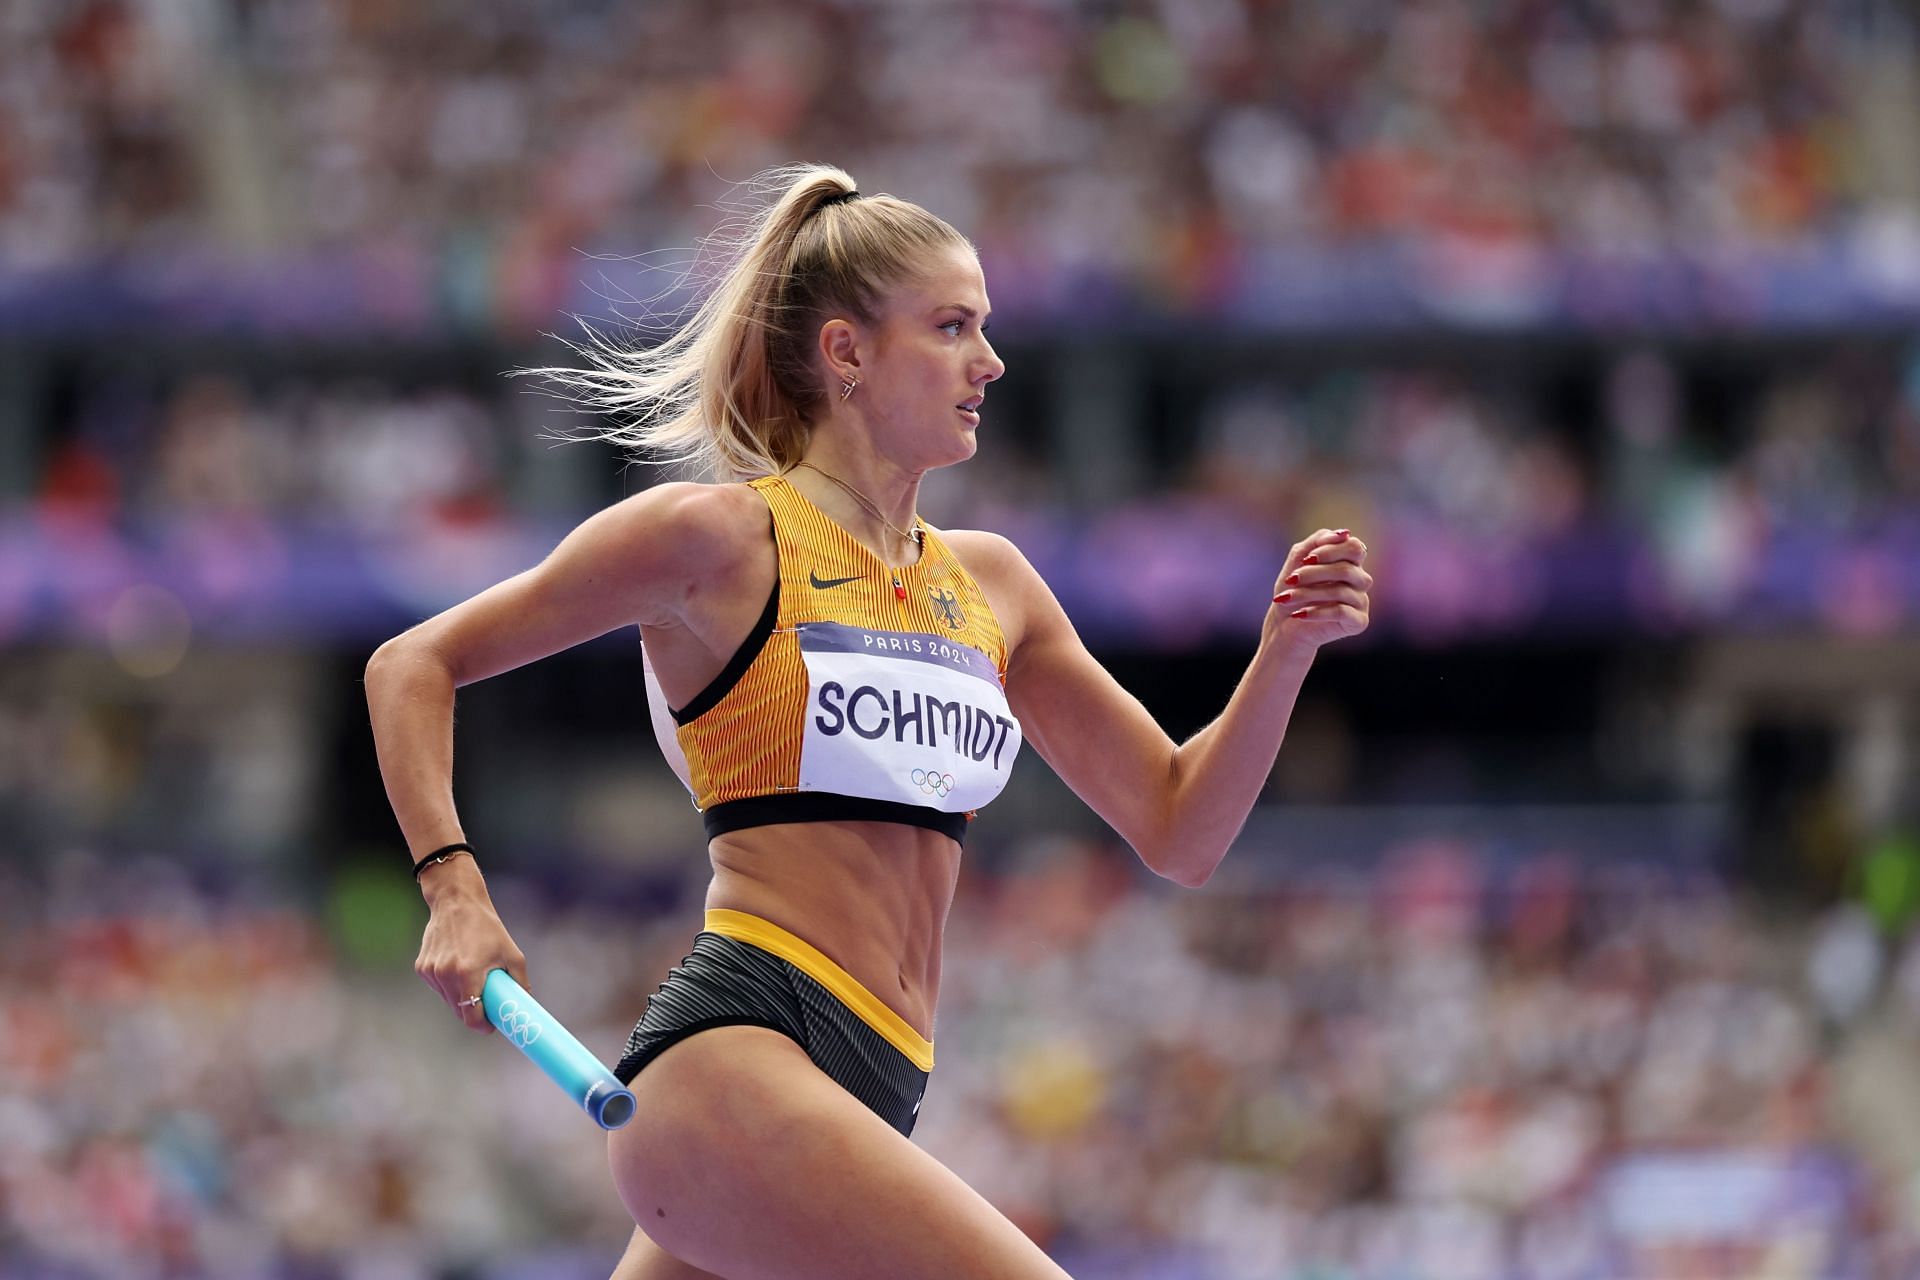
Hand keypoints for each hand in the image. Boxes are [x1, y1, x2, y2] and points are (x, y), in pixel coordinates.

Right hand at [415, 862, 528, 1034]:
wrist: (456, 901)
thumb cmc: (486, 926)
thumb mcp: (511, 952)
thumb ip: (519, 980)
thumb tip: (524, 1002)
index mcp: (467, 973)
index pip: (471, 1016)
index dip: (482, 1025)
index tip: (492, 1025)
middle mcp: (445, 975)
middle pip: (460, 1011)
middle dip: (475, 1012)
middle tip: (489, 1005)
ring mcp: (431, 972)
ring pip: (449, 1000)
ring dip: (462, 998)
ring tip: (474, 977)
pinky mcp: (422, 968)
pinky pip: (439, 987)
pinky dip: (450, 985)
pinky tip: (459, 966)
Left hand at [1267, 528, 1370, 650]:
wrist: (1284, 625)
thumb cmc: (1292, 590)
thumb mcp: (1298, 560)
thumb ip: (1317, 542)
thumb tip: (1344, 533)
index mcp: (1350, 562)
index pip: (1354, 547)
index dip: (1331, 550)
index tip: (1306, 559)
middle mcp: (1360, 580)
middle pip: (1347, 569)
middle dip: (1314, 573)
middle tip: (1291, 579)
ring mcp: (1362, 601)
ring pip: (1340, 591)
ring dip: (1308, 593)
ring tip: (1286, 599)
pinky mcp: (1359, 622)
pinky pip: (1342, 612)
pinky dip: (1316, 612)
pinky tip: (1298, 614)